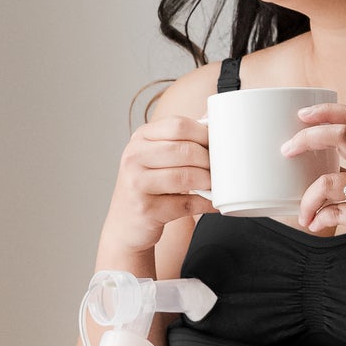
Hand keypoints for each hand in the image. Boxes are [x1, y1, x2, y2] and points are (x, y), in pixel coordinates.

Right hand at [105, 109, 218, 252]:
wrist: (125, 225)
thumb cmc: (148, 187)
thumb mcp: (155, 157)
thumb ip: (178, 141)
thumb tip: (214, 121)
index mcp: (140, 138)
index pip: (178, 125)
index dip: (204, 134)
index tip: (217, 145)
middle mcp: (134, 157)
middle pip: (184, 150)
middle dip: (208, 160)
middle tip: (220, 168)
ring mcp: (137, 184)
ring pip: (185, 177)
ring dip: (208, 182)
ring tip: (216, 184)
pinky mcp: (146, 209)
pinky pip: (185, 204)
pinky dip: (205, 204)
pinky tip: (214, 203)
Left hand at [280, 103, 345, 274]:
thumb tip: (330, 172)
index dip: (327, 111)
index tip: (303, 114)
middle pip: (342, 135)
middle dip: (307, 138)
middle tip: (287, 150)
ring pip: (330, 181)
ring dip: (308, 197)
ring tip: (303, 212)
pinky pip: (337, 213)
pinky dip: (320, 219)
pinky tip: (317, 225)